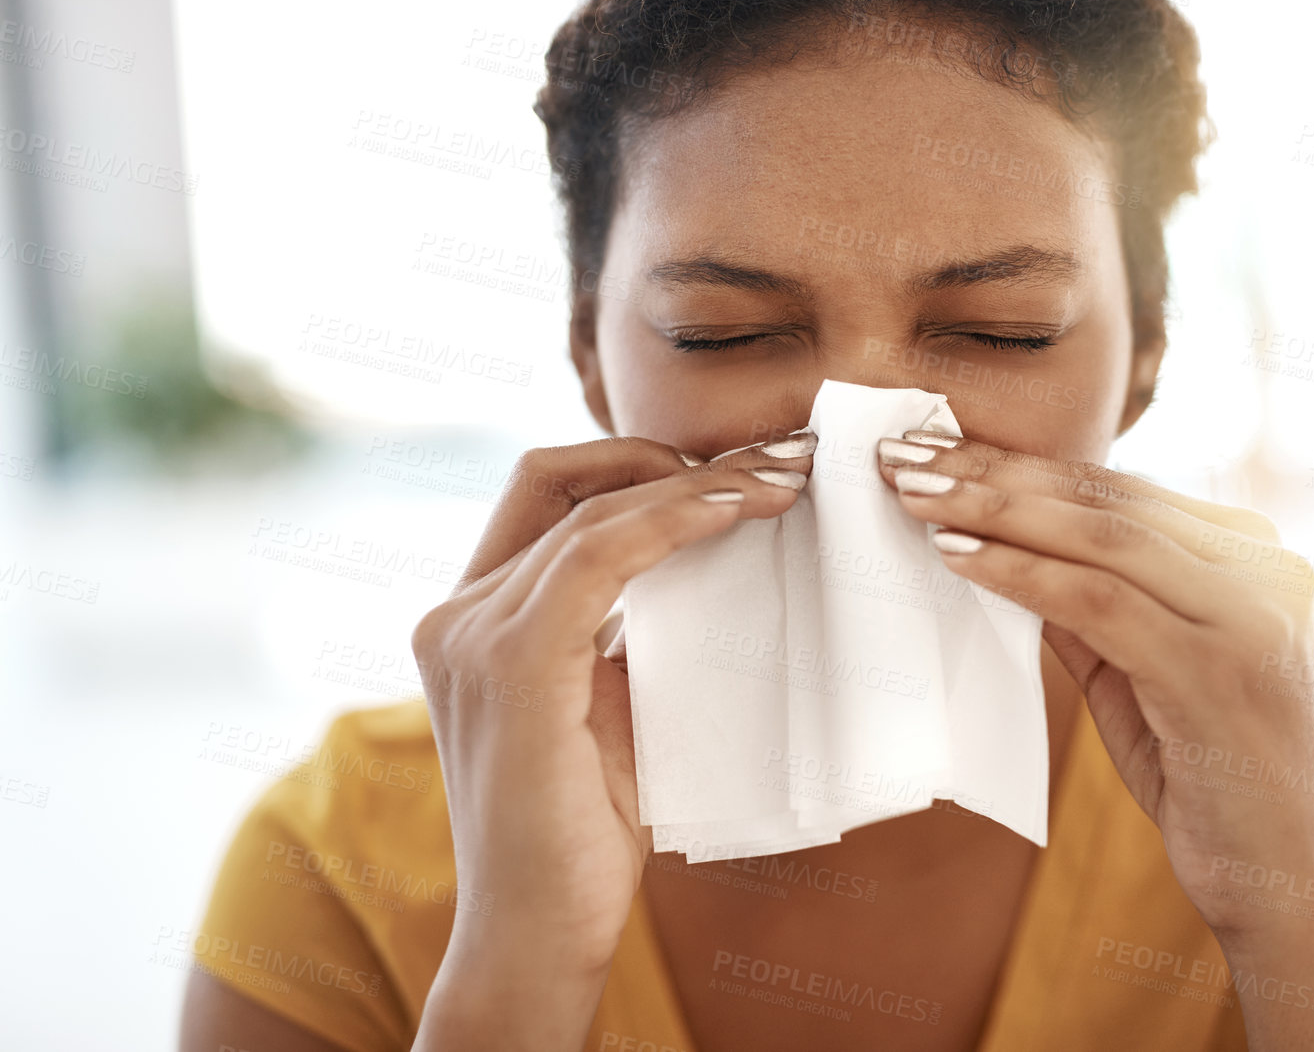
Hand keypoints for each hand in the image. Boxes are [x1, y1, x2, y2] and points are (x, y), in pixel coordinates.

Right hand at [408, 434, 815, 1044]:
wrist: (538, 934)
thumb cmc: (581, 836)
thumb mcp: (606, 710)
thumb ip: (626, 639)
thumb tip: (703, 573)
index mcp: (474, 620)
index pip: (545, 495)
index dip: (633, 463)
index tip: (731, 472)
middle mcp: (456, 615)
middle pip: (562, 481)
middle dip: (673, 458)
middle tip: (777, 462)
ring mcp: (472, 635)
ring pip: (588, 510)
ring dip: (691, 482)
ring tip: (778, 482)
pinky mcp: (510, 664)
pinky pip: (597, 557)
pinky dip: (671, 521)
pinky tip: (734, 515)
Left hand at [877, 431, 1313, 939]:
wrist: (1279, 883)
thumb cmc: (1204, 776)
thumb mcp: (1139, 671)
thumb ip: (1088, 605)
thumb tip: (996, 542)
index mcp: (1254, 557)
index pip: (1118, 489)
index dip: (1021, 462)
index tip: (933, 445)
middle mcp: (1267, 568)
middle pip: (1107, 497)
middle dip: (995, 470)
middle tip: (900, 451)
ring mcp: (1251, 615)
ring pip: (1102, 536)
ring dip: (994, 508)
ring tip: (911, 493)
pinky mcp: (1218, 669)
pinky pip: (1099, 601)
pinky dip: (1019, 573)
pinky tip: (954, 554)